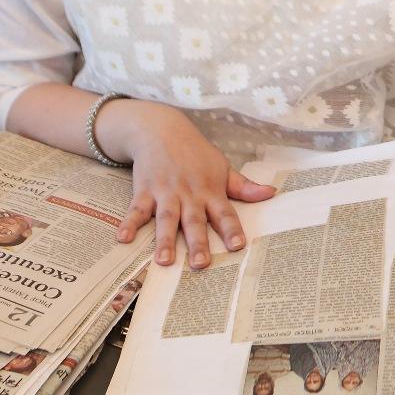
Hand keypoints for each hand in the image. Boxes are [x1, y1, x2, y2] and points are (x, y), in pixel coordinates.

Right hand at [95, 99, 275, 267]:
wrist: (161, 129)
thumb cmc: (196, 153)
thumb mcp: (222, 166)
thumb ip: (244, 186)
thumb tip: (272, 193)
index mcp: (211, 191)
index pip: (225, 213)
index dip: (232, 230)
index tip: (238, 246)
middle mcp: (189, 194)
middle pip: (194, 221)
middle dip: (197, 243)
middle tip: (201, 264)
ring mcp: (165, 193)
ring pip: (166, 219)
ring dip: (164, 240)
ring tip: (164, 261)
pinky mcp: (144, 190)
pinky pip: (136, 209)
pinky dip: (129, 223)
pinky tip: (123, 238)